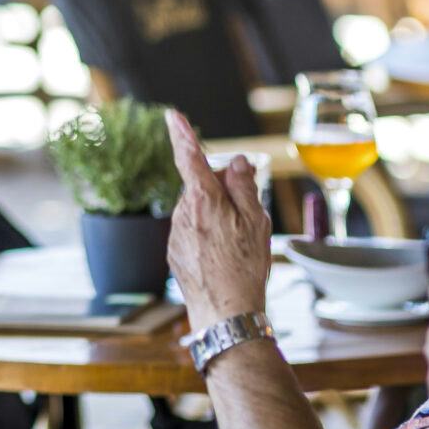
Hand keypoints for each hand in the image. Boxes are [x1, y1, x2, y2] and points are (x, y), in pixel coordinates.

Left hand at [165, 109, 272, 331]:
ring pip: (198, 210)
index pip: (191, 158)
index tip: (173, 116)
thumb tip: (236, 162)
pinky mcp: (174, 252)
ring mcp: (176, 234)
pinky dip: (207, 235)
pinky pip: (192, 231)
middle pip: (202, 187)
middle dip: (222, 190)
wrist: (225, 313)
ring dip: (216, 215)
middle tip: (247, 213)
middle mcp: (183, 213)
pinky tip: (223, 257)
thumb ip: (244, 186)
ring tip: (237, 245)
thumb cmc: (245, 267)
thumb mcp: (256, 222)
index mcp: (203, 200)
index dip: (183, 134)